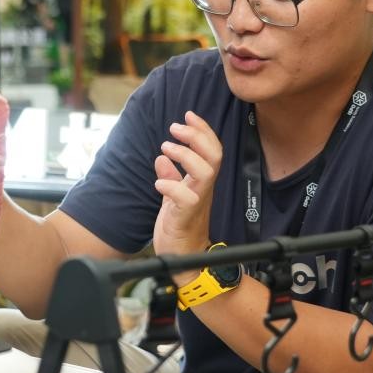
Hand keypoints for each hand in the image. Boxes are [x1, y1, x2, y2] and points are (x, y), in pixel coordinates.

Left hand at [152, 111, 221, 262]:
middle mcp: (203, 189)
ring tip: (166, 148)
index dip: (203, 129)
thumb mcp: (173, 197)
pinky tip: (158, 182)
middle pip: (214, 155)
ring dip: (185, 155)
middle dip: (197, 136)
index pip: (211, 149)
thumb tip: (161, 159)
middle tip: (175, 127)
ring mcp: (197, 202)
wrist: (183, 258)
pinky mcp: (186, 216)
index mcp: (201, 182)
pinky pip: (185, 197)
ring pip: (205, 172)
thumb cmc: (180, 227)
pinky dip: (171, 185)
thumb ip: (171, 177)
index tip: (188, 114)